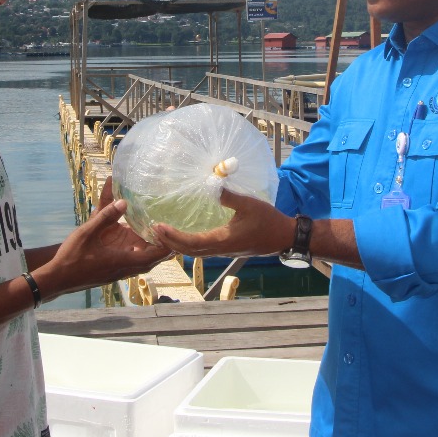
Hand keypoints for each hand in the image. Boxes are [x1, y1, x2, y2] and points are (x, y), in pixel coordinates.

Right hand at [38, 196, 169, 296]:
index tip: (172, 232)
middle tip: (171, 235)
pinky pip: (132, 266)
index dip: (165, 245)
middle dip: (163, 250)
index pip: (153, 256)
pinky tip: (136, 246)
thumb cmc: (72, 256)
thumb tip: (124, 201)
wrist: (57, 279)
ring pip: (142, 265)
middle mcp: (124, 270)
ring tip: (158, 239)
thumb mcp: (88, 232)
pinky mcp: (111, 275)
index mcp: (122, 261)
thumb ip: (106, 216)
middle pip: (151, 262)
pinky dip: (139, 256)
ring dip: (151, 254)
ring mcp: (117, 274)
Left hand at [152, 190, 294, 257]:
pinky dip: (188, 244)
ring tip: (163, 233)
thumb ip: (229, 196)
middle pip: (188, 251)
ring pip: (195, 252)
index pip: (191, 243)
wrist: (284, 237)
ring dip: (177, 244)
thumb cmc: (268, 221)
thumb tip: (211, 184)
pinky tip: (184, 235)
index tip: (158, 227)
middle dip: (169, 242)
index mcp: (222, 240)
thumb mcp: (249, 204)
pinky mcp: (226, 248)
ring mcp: (223, 251)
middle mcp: (219, 249)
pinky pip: (202, 249)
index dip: (173, 236)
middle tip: (153, 229)